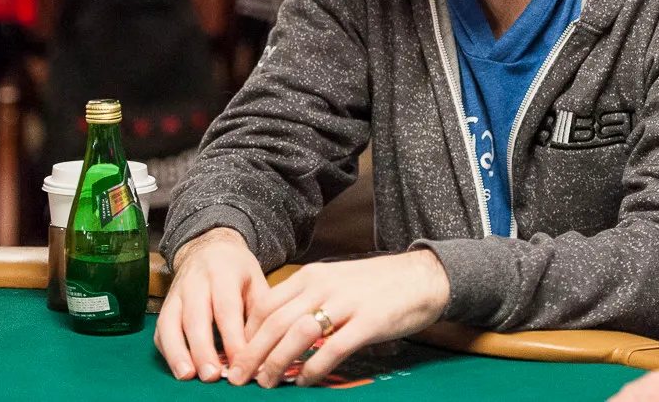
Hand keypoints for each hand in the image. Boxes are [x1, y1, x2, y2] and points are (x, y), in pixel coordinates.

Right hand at [154, 227, 268, 382]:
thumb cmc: (237, 270)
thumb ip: (259, 313)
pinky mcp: (165, 305)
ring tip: (187, 376)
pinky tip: (179, 368)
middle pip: (196, 317)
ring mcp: (176, 292)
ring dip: (177, 352)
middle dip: (202, 349)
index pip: (226, 308)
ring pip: (171, 323)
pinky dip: (167, 350)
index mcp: (223, 273)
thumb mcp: (256, 281)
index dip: (232, 338)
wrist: (209, 246)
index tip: (240, 363)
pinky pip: (161, 329)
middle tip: (212, 376)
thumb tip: (261, 349)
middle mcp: (196, 281)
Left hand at [228, 249, 450, 387]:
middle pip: (275, 322)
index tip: (236, 356)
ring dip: (276, 362)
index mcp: (311, 275)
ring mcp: (346, 303)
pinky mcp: (368, 321)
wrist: (421, 277)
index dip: (246, 334)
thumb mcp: (334, 281)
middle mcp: (323, 286)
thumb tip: (276, 330)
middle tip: (238, 377)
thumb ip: (306, 300)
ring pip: (297, 334)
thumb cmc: (375, 285)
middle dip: (252, 353)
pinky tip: (304, 382)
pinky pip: (332, 348)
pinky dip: (313, 368)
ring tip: (266, 382)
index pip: (265, 305)